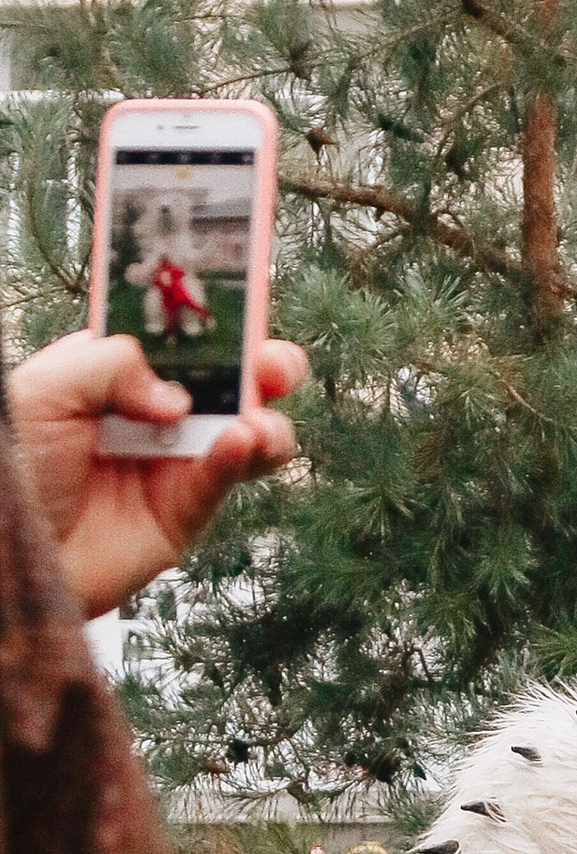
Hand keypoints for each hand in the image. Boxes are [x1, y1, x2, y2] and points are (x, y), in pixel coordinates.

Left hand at [10, 329, 306, 622]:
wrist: (8, 554)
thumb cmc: (12, 467)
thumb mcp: (45, 389)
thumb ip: (115, 364)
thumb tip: (178, 396)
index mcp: (115, 371)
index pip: (175, 333)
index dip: (212, 316)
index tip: (246, 298)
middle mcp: (151, 413)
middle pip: (226, 378)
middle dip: (262, 363)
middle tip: (273, 364)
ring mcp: (173, 461)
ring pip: (246, 429)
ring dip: (265, 419)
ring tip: (255, 423)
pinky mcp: (185, 510)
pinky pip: (225, 478)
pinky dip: (241, 457)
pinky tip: (239, 442)